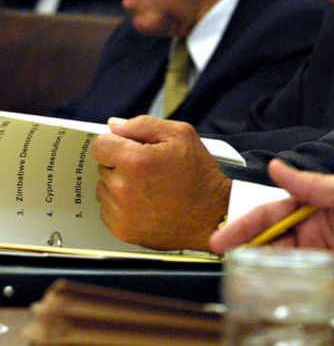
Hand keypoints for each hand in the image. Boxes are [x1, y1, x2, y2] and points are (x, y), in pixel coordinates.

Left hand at [92, 116, 231, 250]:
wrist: (212, 216)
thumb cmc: (200, 176)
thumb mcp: (181, 135)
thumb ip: (144, 124)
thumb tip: (114, 126)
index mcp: (135, 161)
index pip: (100, 144)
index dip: (117, 143)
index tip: (130, 149)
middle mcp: (122, 188)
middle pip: (102, 166)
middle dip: (121, 164)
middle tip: (149, 169)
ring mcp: (120, 211)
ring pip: (104, 189)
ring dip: (120, 185)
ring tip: (149, 188)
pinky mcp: (121, 230)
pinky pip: (109, 211)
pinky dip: (123, 206)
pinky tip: (146, 203)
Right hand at [210, 160, 333, 304]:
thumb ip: (315, 185)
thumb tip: (277, 166)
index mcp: (318, 209)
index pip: (273, 216)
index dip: (245, 226)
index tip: (221, 239)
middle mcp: (317, 237)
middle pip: (273, 248)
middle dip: (252, 258)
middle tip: (235, 269)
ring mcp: (327, 264)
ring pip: (289, 275)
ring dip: (282, 281)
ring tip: (282, 286)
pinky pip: (317, 296)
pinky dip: (322, 298)